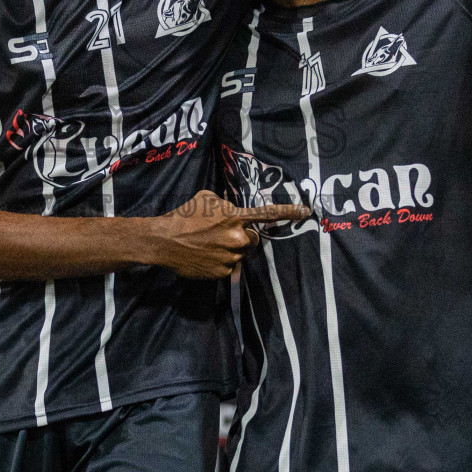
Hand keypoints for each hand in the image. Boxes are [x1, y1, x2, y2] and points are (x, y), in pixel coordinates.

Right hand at [151, 191, 309, 277]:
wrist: (165, 240)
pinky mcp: (223, 272)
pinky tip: (204, 256)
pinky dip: (220, 262)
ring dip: (229, 250)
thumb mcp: (205, 199)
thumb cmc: (184, 215)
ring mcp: (231, 256)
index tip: (306, 212)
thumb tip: (232, 206)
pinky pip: (229, 267)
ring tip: (208, 245)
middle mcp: (237, 237)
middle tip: (222, 235)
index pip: (266, 214)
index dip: (288, 212)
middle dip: (242, 238)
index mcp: (235, 216)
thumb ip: (225, 203)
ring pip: (240, 254)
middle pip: (252, 240)